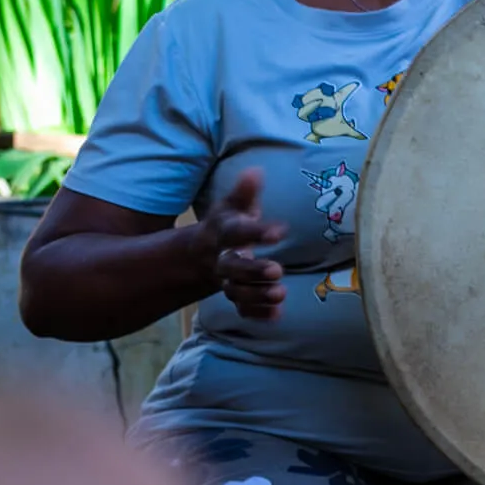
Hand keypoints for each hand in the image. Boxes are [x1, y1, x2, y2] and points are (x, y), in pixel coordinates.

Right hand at [191, 169, 288, 320]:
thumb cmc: (227, 224)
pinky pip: (243, 309)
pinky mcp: (236, 297)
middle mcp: (220, 259)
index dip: (256, 233)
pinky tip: (277, 314)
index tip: (280, 231)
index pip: (236, 233)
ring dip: (257, 294)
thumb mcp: (233, 206)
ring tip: (280, 293)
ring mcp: (226, 281)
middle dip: (253, 271)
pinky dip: (258, 314)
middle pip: (232, 268)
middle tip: (278, 270)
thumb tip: (256, 171)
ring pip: (237, 292)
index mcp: (221, 234)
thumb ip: (244, 193)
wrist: (203, 252)